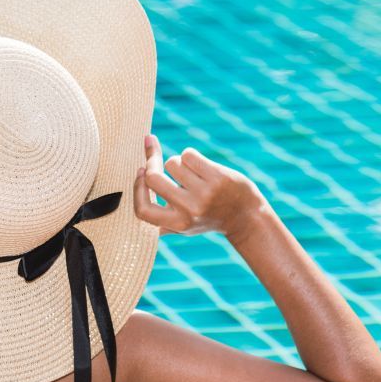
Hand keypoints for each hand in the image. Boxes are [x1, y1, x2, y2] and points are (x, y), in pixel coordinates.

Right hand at [132, 134, 265, 241]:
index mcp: (177, 224)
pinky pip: (189, 154)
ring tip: (191, 172)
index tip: (140, 172)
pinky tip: (201, 166)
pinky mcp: (217, 178)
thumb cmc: (209, 218)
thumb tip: (134, 204)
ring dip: (178, 162)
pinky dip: (191, 156)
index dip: (137, 188)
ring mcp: (204, 193)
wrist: (247, 217)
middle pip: (153, 178)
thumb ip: (161, 222)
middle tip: (154, 157)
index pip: (143, 209)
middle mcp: (189, 210)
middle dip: (152, 162)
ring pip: (173, 162)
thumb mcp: (184, 227)